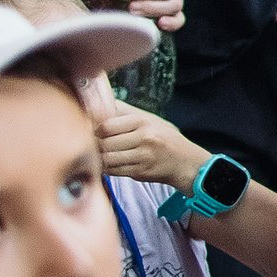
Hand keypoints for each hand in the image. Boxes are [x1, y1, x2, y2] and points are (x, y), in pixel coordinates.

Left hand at [91, 92, 208, 190]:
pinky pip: (113, 171)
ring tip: (99, 155)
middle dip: (94, 145)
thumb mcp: (149, 118)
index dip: (94, 130)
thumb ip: (123, 112)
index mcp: (143, 121)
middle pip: (104, 143)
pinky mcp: (139, 172)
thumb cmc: (163, 137)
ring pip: (106, 159)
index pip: (106, 126)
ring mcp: (143, 156)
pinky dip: (106, 168)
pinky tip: (108, 164)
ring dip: (99, 158)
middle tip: (92, 145)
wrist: (185, 161)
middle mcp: (144, 137)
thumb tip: (96, 104)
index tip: (92, 132)